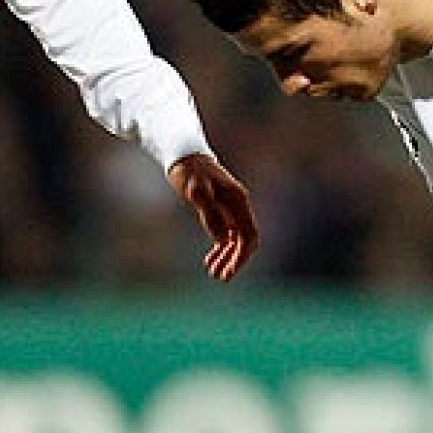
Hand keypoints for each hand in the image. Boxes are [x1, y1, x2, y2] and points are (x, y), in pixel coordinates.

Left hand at [166, 154, 258, 280]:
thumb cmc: (188, 171)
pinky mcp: (221, 210)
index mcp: (238, 201)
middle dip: (235, 261)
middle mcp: (239, 206)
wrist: (184, 155)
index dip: (241, 256)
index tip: (228, 271)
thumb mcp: (196, 190)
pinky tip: (210, 259)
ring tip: (213, 273)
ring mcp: (231, 209)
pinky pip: (227, 235)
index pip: (249, 235)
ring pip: (236, 240)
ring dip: (228, 257)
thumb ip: (210, 214)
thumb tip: (222, 239)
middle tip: (220, 277)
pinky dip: (221, 248)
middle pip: (246, 241)